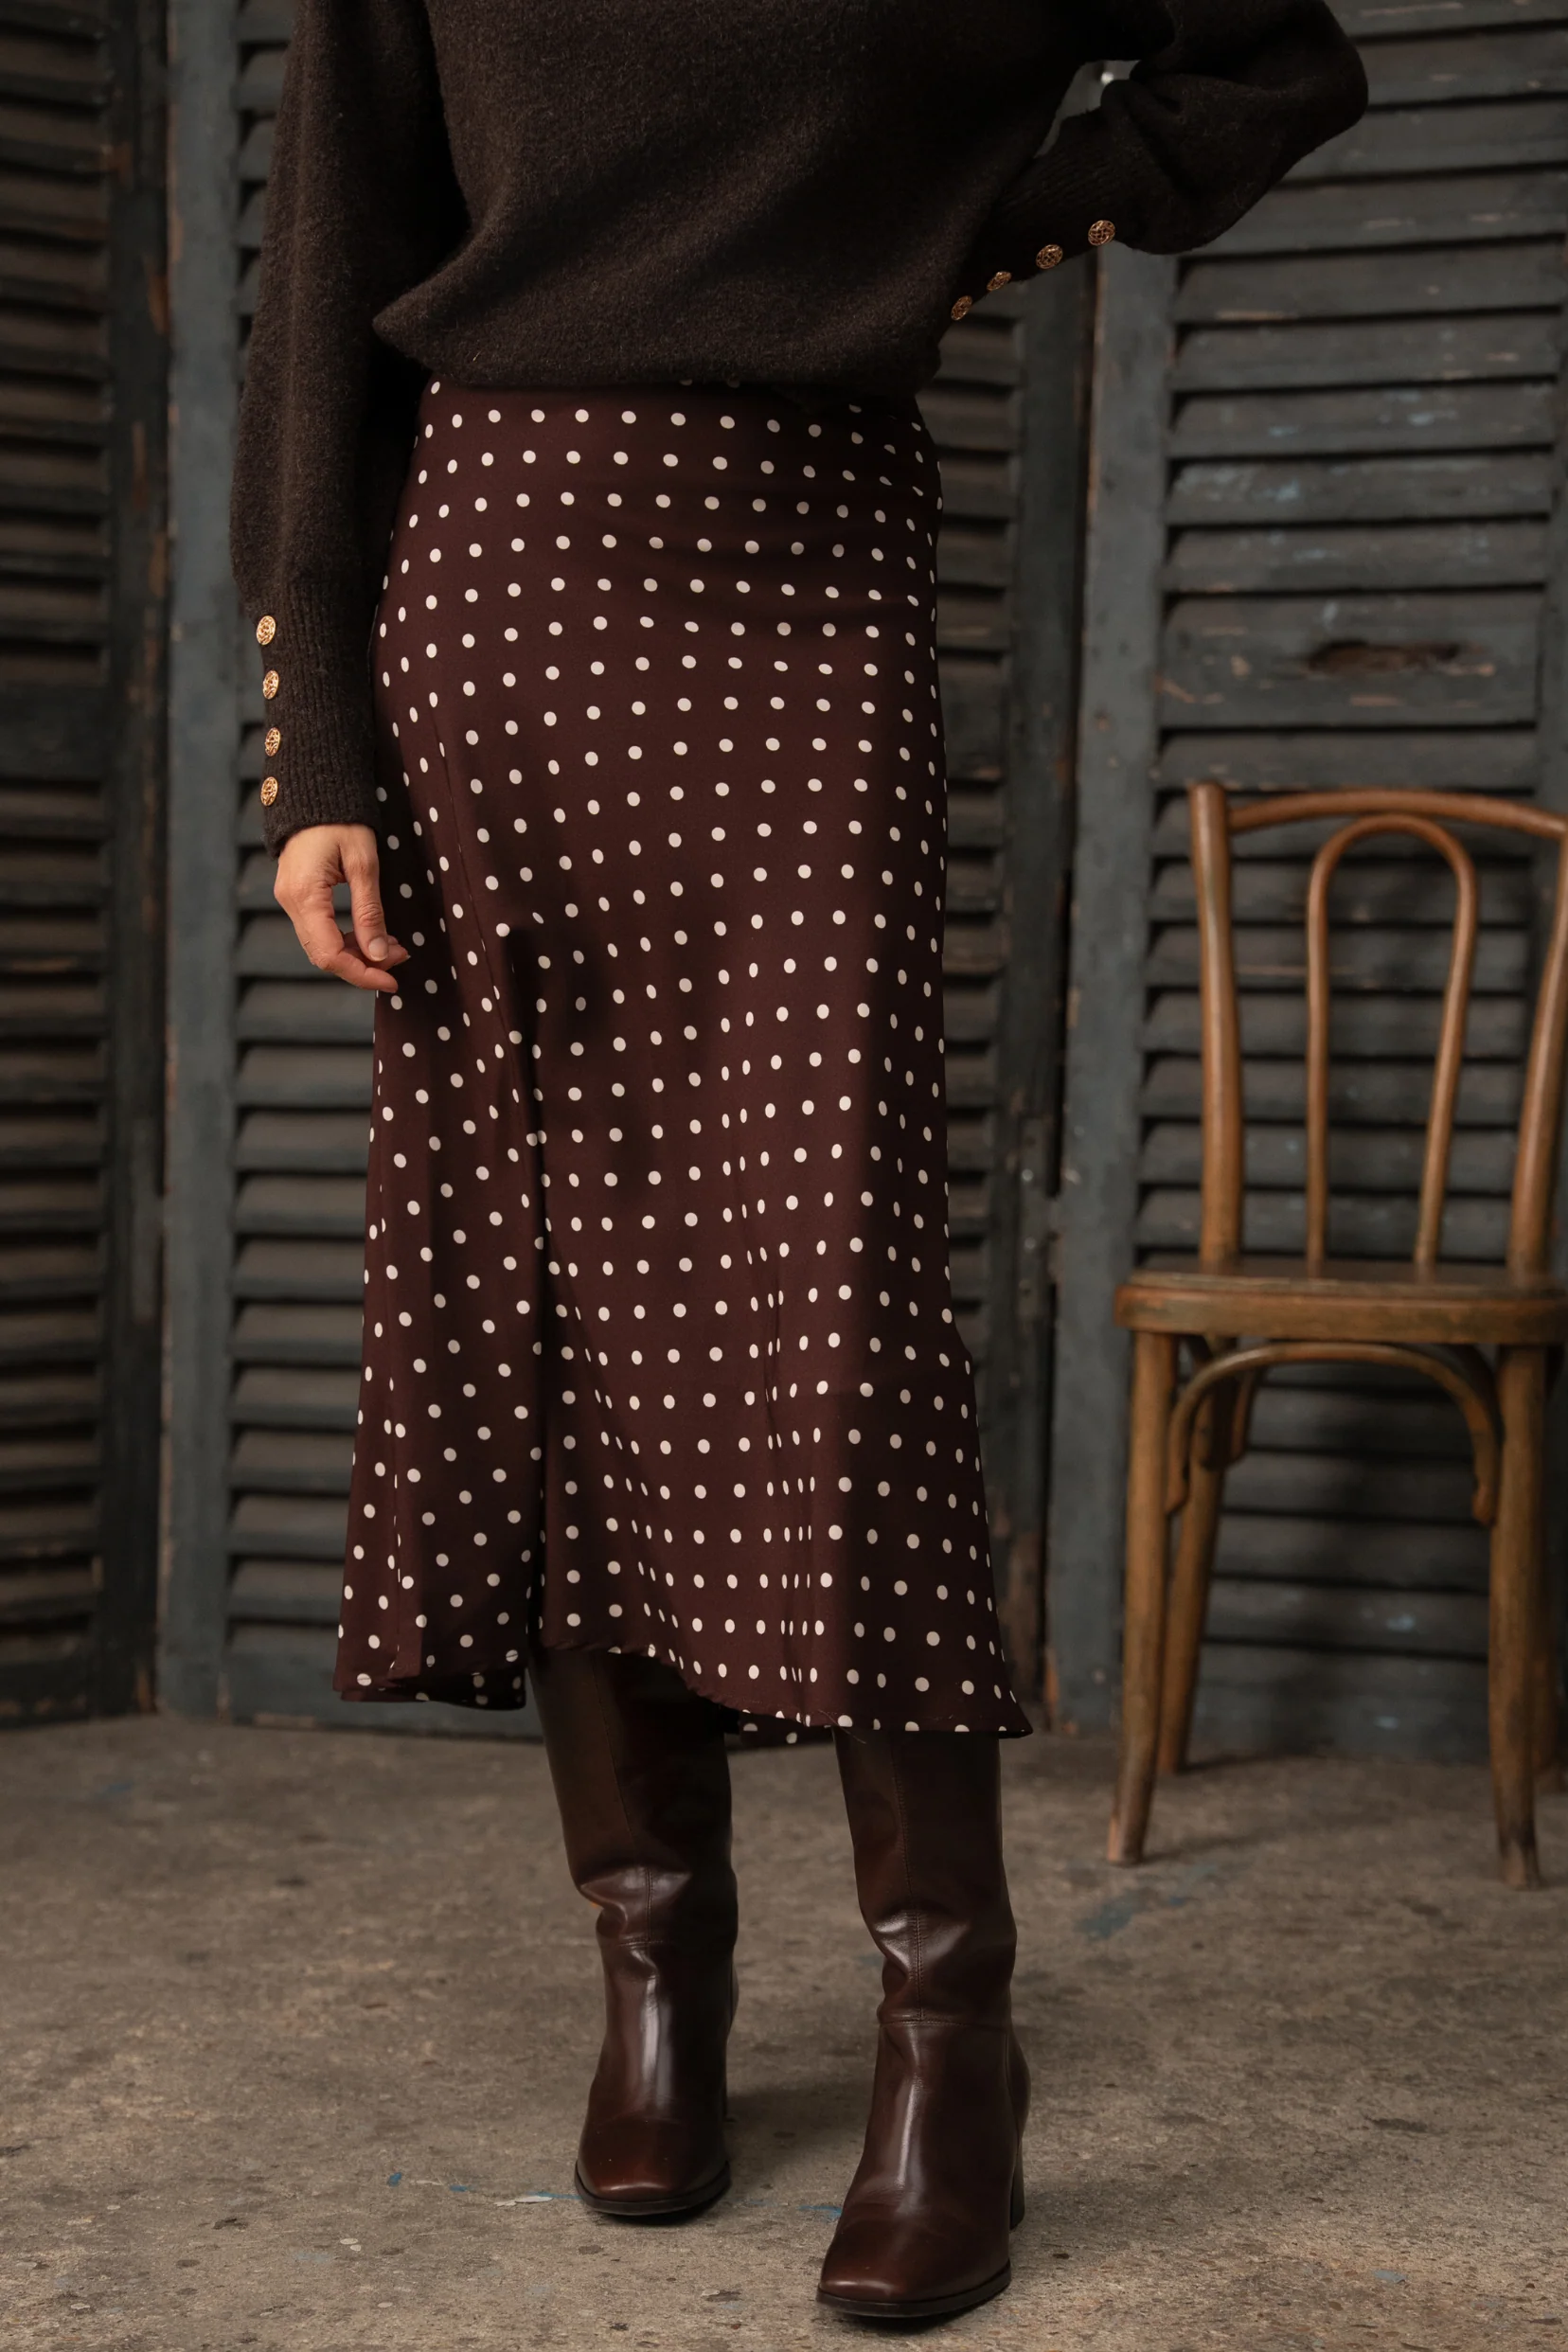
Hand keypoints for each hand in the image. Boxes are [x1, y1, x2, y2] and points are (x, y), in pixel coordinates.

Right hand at [274, 822, 409, 992]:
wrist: (315, 787)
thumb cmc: (341, 819)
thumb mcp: (364, 864)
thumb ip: (369, 912)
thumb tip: (379, 954)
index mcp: (304, 895)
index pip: (330, 954)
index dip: (361, 974)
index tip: (392, 980)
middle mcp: (289, 902)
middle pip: (324, 955)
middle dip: (364, 964)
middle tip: (400, 957)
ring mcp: (289, 899)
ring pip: (322, 945)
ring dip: (357, 952)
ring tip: (392, 946)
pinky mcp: (296, 895)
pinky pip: (319, 929)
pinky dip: (346, 938)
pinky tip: (372, 934)